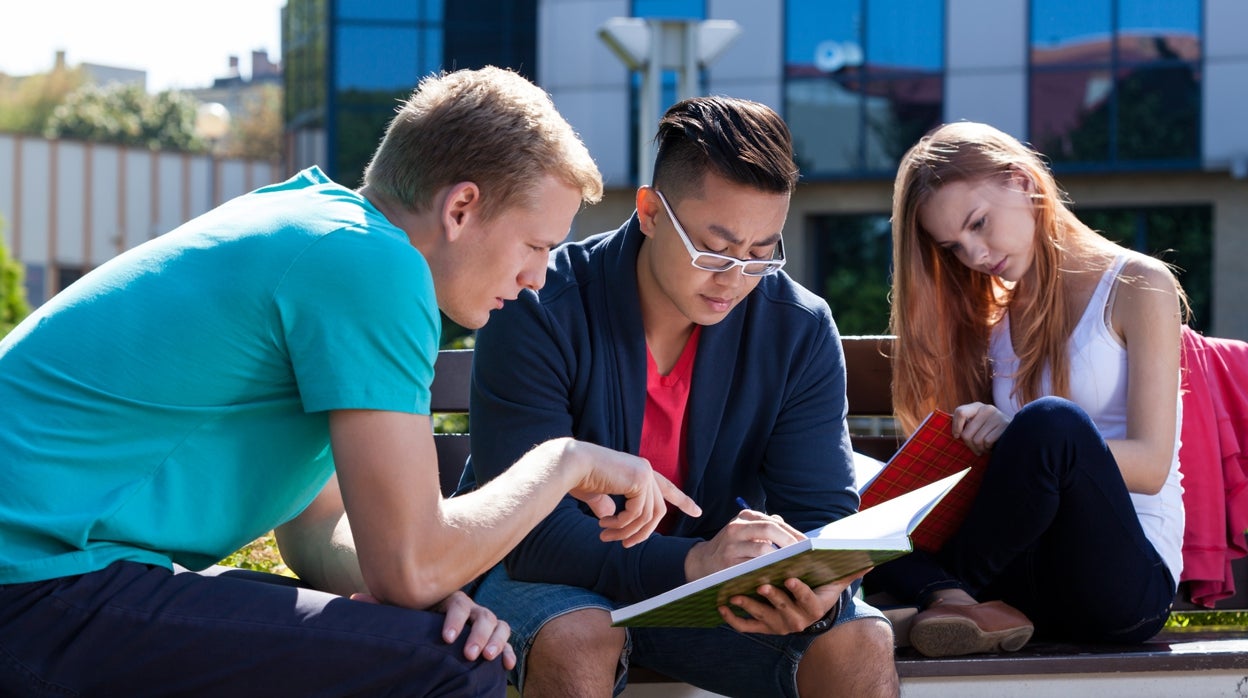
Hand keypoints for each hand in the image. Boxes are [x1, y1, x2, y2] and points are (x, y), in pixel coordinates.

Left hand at [351, 590, 515, 668]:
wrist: (434, 626)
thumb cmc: (416, 619)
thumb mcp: (401, 613)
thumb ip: (382, 607)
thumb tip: (354, 600)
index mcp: (450, 600)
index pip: (458, 603)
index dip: (455, 620)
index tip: (446, 639)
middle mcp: (472, 609)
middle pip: (484, 616)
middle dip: (479, 635)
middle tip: (469, 655)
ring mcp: (486, 623)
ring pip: (500, 625)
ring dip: (498, 641)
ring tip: (489, 658)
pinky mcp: (494, 639)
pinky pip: (508, 642)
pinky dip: (510, 652)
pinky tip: (507, 667)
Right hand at [562, 440, 702, 547]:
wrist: (569, 464)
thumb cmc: (578, 477)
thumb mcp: (596, 494)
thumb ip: (606, 504)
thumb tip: (610, 515)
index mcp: (639, 470)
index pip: (666, 488)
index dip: (682, 500)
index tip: (697, 512)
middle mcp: (646, 470)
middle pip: (658, 511)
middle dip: (642, 533)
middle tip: (624, 546)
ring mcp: (645, 473)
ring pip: (647, 517)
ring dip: (625, 532)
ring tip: (605, 535)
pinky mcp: (640, 480)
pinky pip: (637, 514)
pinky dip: (621, 525)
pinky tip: (603, 523)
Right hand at [684, 510, 804, 581]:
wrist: (703, 562)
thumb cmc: (733, 546)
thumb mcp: (746, 531)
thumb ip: (768, 528)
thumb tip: (794, 533)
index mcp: (744, 517)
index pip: (773, 521)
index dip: (792, 532)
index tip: (808, 543)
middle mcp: (736, 527)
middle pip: (768, 529)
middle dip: (789, 541)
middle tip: (804, 553)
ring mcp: (731, 545)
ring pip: (762, 549)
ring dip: (781, 557)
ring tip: (795, 564)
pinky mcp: (729, 563)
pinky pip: (753, 566)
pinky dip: (768, 570)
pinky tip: (778, 574)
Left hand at [719, 570, 865, 635]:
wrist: (807, 613)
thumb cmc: (818, 590)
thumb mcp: (835, 583)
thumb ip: (850, 572)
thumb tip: (870, 560)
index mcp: (813, 607)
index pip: (807, 601)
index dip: (799, 591)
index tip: (790, 578)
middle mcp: (796, 620)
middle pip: (783, 610)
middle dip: (772, 597)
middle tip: (760, 584)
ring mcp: (777, 625)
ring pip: (762, 617)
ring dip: (748, 605)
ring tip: (735, 593)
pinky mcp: (762, 628)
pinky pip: (746, 626)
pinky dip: (733, 618)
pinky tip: (722, 606)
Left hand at [951, 402, 1009, 454]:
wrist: (1014, 434)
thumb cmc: (988, 432)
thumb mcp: (976, 424)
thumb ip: (963, 424)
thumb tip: (943, 426)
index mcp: (977, 406)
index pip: (960, 412)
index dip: (955, 427)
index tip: (956, 436)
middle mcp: (987, 408)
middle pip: (966, 434)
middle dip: (970, 445)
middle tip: (976, 447)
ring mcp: (997, 416)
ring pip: (977, 440)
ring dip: (981, 448)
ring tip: (986, 445)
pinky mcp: (1005, 426)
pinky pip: (988, 442)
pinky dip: (989, 448)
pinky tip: (994, 445)